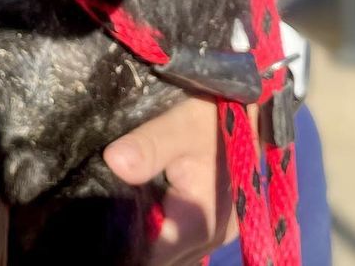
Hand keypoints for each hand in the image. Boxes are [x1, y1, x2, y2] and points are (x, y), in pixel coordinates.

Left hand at [104, 98, 237, 265]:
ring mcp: (217, 233)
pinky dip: (162, 227)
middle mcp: (212, 237)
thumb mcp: (183, 121)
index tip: (100, 211)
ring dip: (148, 233)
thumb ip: (150, 144)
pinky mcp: (216, 222)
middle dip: (131, 236)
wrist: (254, 103)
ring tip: (125, 203)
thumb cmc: (219, 112)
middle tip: (105, 206)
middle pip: (159, 256)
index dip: (121, 239)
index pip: (149, 254)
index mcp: (201, 223)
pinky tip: (146, 203)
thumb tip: (113, 161)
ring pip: (169, 250)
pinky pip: (180, 239)